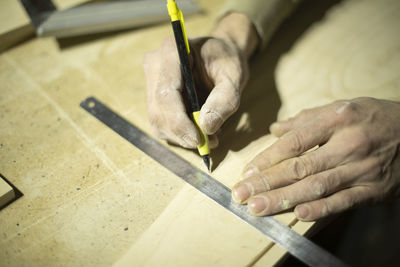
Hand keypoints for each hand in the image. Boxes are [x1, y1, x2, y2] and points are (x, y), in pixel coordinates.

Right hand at [143, 13, 257, 147]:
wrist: (219, 55)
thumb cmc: (226, 60)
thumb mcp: (234, 76)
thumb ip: (224, 100)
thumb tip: (206, 127)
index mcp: (172, 51)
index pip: (166, 93)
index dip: (179, 121)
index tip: (198, 139)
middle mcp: (155, 65)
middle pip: (158, 110)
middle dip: (181, 133)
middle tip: (208, 143)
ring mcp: (151, 81)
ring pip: (157, 121)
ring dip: (181, 137)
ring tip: (209, 137)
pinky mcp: (153, 97)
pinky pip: (160, 123)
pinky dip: (179, 134)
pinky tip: (199, 131)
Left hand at [232, 97, 399, 220]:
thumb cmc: (374, 118)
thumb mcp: (342, 107)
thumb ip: (306, 119)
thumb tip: (275, 128)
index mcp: (338, 119)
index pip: (294, 142)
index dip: (268, 158)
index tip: (247, 170)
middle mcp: (349, 144)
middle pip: (300, 166)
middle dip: (267, 182)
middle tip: (242, 194)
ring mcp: (362, 169)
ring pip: (317, 186)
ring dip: (284, 199)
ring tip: (258, 207)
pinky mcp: (374, 189)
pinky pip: (343, 201)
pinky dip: (321, 209)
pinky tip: (298, 215)